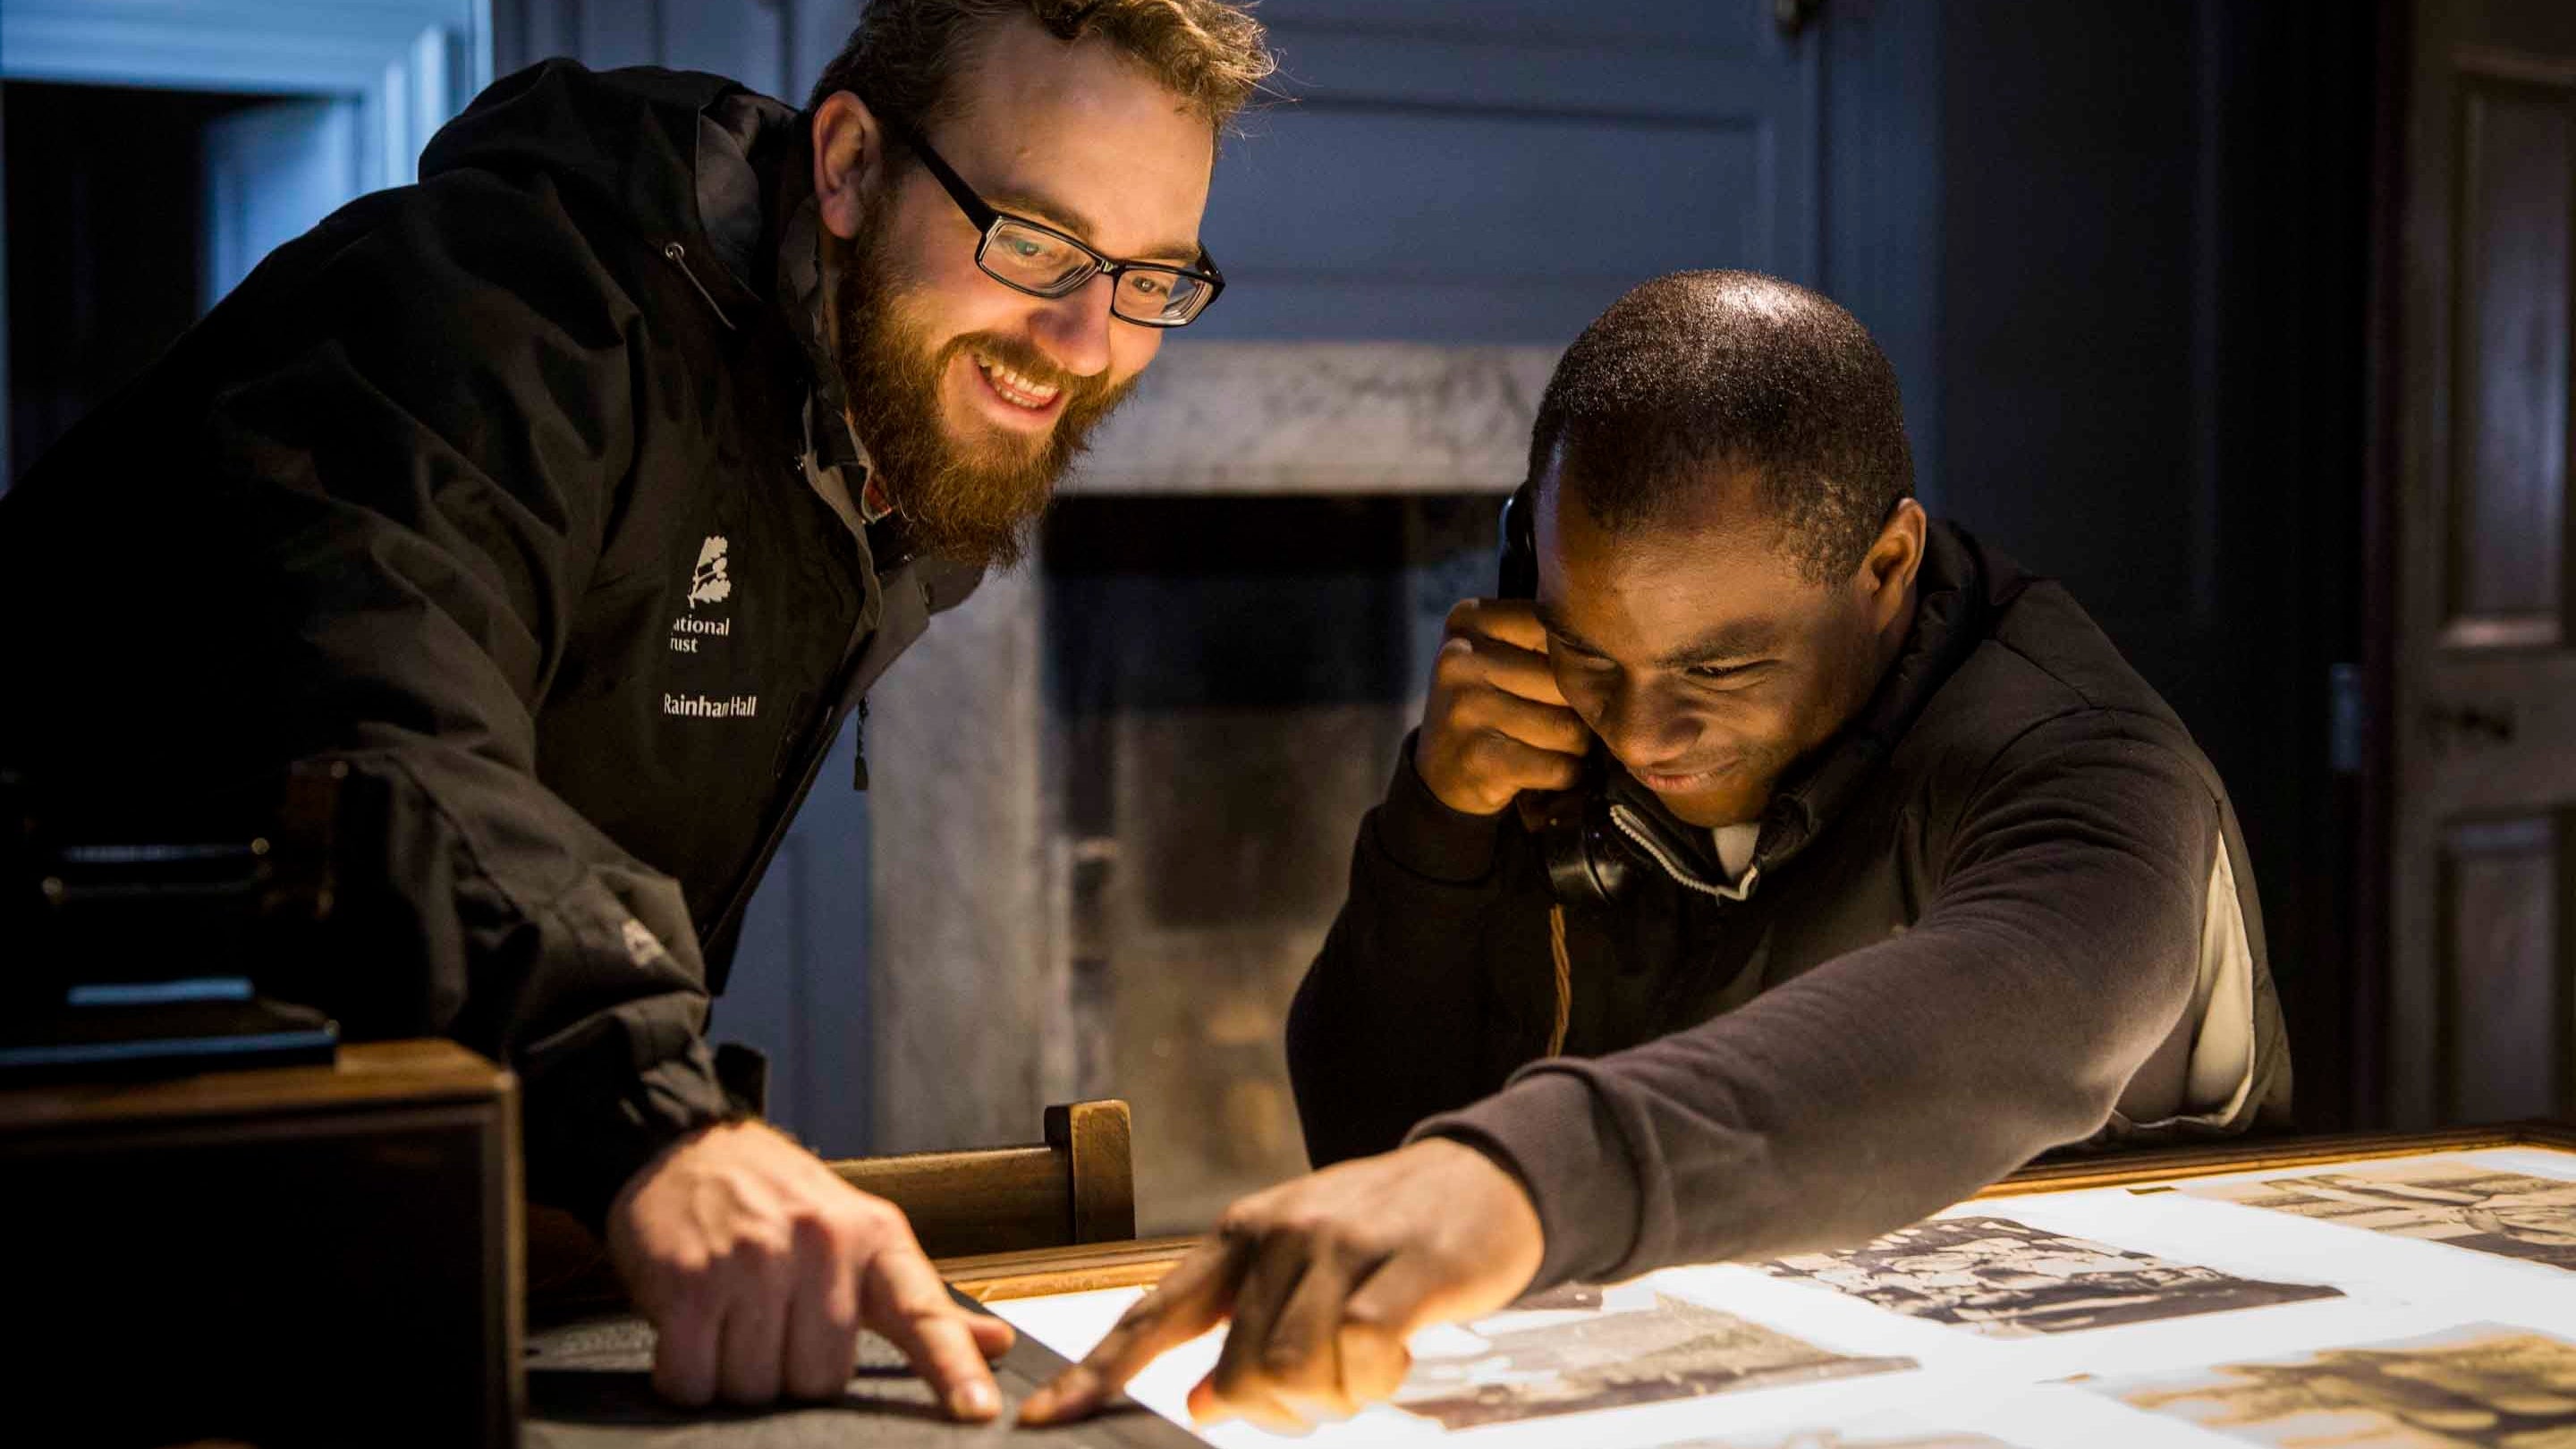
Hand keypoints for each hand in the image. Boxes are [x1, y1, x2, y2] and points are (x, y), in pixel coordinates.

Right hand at [606, 1119, 1013, 1415]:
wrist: (692, 1150)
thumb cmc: (785, 1206)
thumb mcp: (863, 1239)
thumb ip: (923, 1304)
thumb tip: (997, 1345)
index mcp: (875, 1238)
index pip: (923, 1312)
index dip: (952, 1368)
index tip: (977, 1411)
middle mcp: (820, 1245)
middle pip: (822, 1380)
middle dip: (793, 1374)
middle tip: (773, 1325)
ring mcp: (752, 1261)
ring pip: (756, 1388)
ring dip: (737, 1377)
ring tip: (732, 1322)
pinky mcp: (688, 1281)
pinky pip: (692, 1379)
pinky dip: (686, 1378)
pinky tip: (692, 1334)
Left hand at [1018, 1138, 1544, 1430]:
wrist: (1487, 1175)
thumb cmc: (1387, 1235)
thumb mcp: (1302, 1267)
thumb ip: (1245, 1330)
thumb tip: (1200, 1404)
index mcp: (1241, 1236)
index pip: (1152, 1313)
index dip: (1097, 1373)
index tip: (1044, 1420)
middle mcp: (1279, 1234)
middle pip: (1238, 1373)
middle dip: (1279, 1415)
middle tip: (1327, 1399)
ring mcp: (1342, 1245)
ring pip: (1293, 1371)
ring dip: (1331, 1403)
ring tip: (1366, 1374)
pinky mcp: (1406, 1265)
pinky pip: (1362, 1352)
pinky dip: (1376, 1379)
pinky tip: (1397, 1356)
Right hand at [1413, 598, 1588, 815]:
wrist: (1441, 772)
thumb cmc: (1489, 704)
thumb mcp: (1499, 655)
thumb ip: (1547, 638)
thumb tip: (1624, 646)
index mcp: (1469, 620)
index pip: (1558, 630)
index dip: (1580, 661)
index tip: (1570, 680)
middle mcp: (1460, 659)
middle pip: (1567, 683)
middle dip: (1578, 711)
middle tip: (1559, 721)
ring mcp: (1466, 708)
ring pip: (1568, 728)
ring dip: (1574, 747)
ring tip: (1548, 746)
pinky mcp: (1479, 758)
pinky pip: (1557, 766)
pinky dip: (1563, 774)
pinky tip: (1541, 770)